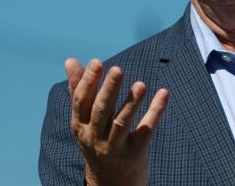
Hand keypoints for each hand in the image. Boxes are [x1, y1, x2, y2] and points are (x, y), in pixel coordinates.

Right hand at [64, 58, 168, 185]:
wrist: (110, 183)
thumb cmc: (96, 140)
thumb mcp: (83, 119)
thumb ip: (78, 89)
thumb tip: (70, 60)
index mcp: (80, 125)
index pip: (81, 101)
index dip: (88, 81)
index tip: (97, 62)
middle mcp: (94, 137)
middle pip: (101, 111)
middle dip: (108, 90)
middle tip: (118, 69)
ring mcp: (115, 147)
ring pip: (122, 123)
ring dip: (131, 103)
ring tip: (141, 84)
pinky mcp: (135, 153)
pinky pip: (146, 130)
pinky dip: (156, 111)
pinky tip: (164, 94)